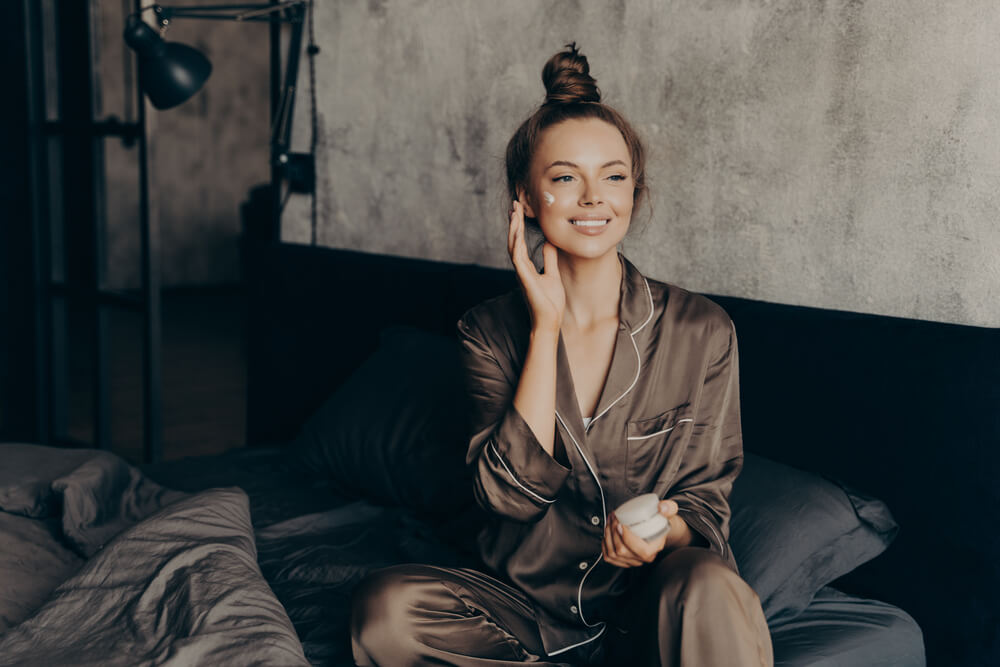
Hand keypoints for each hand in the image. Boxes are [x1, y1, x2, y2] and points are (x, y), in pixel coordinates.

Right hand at [507, 200, 564, 331]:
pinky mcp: (525, 279)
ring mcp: (521, 273)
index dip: (518, 226)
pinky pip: (518, 258)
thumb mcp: (553, 274)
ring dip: (513, 229)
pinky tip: (517, 233)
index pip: (520, 242)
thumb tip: (551, 242)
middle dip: (514, 222)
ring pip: (513, 246)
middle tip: (514, 204)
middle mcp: (521, 268)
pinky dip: (517, 244)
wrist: (549, 321)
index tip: (518, 210)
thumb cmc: (550, 302)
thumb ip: (549, 259)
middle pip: (513, 240)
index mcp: (527, 267)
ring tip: (514, 212)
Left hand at [602, 499, 693, 567]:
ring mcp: (632, 561)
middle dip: (613, 532)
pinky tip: (607, 532)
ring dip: (607, 535)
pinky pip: (609, 557)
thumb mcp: (668, 512)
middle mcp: (642, 558)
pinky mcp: (623, 560)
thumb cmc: (660, 521)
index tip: (620, 523)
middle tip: (613, 517)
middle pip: (621, 551)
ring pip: (613, 554)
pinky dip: (604, 544)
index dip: (626, 538)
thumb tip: (662, 507)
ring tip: (609, 521)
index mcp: (653, 550)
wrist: (657, 528)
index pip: (639, 550)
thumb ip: (669, 508)